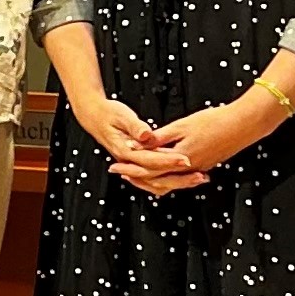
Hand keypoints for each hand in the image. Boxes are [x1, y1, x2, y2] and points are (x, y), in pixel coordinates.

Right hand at [68, 88, 199, 194]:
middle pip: (156, 177)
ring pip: (157, 182)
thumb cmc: (108, 114)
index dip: (169, 160)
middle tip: (201, 176)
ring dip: (178, 182)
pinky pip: (155, 178)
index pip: (151, 160)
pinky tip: (185, 177)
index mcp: (125, 151)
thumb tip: (146, 135)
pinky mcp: (137, 162)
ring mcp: (133, 164)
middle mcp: (129, 161)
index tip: (187, 159)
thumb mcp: (121, 115)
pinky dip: (170, 180)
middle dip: (180, 178)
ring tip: (199, 179)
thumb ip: (135, 126)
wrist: (94, 116)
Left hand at [127, 94, 288, 193]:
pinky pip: (180, 178)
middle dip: (136, 176)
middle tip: (118, 172)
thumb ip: (160, 137)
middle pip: (156, 180)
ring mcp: (198, 168)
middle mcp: (189, 169)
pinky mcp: (205, 165)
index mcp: (181, 159)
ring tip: (135, 174)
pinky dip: (166, 178)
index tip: (115, 165)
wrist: (245, 123)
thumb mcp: (183, 125)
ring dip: (151, 179)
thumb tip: (138, 144)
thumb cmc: (215, 120)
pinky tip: (161, 173)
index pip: (149, 168)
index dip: (130, 167)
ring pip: (169, 182)